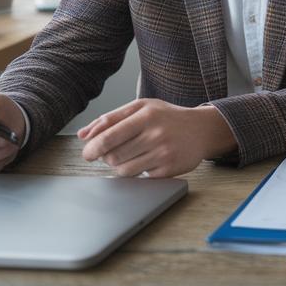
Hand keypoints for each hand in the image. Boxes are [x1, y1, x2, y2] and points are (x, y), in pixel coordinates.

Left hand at [78, 99, 234, 177]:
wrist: (202, 129)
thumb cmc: (167, 117)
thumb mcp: (141, 107)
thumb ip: (111, 118)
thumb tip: (83, 135)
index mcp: (146, 115)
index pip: (108, 137)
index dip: (92, 148)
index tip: (88, 153)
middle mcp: (155, 134)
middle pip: (113, 156)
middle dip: (106, 157)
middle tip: (111, 153)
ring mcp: (163, 153)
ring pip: (124, 170)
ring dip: (119, 166)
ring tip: (128, 156)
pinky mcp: (169, 170)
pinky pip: (140, 178)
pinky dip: (136, 172)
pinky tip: (145, 161)